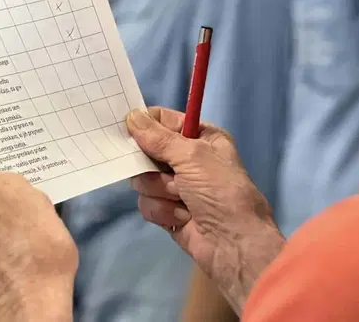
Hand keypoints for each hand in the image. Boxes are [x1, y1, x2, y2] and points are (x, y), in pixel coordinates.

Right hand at [126, 107, 284, 313]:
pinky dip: (163, 211)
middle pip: (146, 151)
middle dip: (153, 166)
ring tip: (182, 198)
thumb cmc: (219, 190)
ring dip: (162, 190)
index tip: (125, 126)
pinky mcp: (168, 210)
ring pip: (143, 180)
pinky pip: (147, 203)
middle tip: (166, 171)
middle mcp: (188, 159)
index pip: (163, 120)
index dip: (144, 124)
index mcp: (200, 137)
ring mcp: (177, 186)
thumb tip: (132, 115)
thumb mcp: (192, 156)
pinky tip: (183, 217)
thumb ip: (158, 138)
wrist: (233, 242)